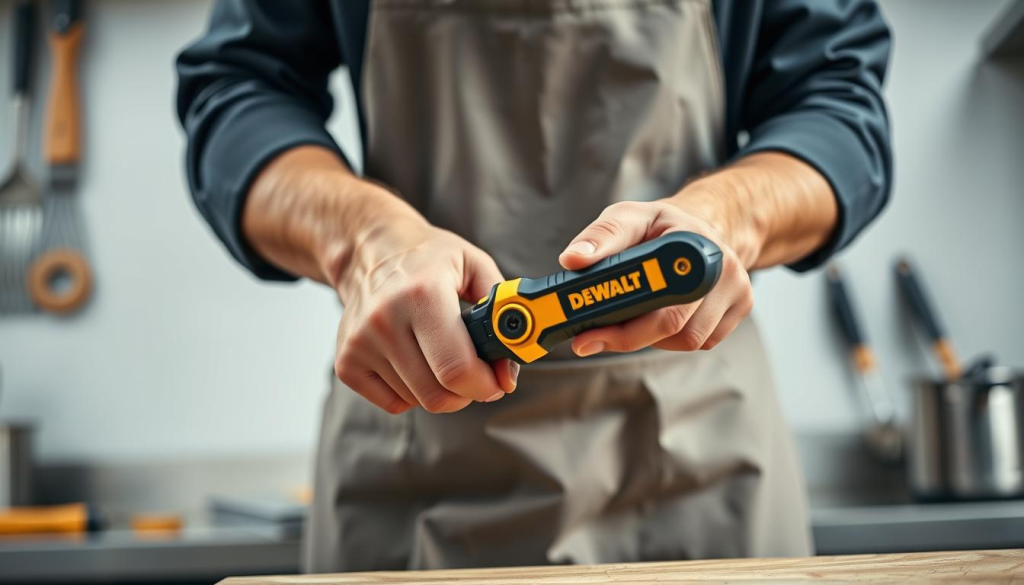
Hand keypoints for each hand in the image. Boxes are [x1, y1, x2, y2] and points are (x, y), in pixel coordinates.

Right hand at [332, 214, 517, 413]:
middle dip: (465, 393)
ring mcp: (360, 343)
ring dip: (438, 389)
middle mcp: (385, 319)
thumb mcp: (476, 267)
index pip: (456, 369)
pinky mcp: (346, 362)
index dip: (484, 385)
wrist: (370, 249)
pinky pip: (393, 403)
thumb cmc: (428, 258)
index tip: (494, 381)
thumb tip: (506, 376)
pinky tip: (413, 360)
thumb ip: (500, 317)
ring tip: (439, 355)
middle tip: (472, 374)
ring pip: (417, 401)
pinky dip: (411, 392)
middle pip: (437, 394)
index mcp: (422, 293)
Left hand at [558, 195, 753, 356]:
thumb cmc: (660, 225)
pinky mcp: (742, 306)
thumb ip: (601, 236)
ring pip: (687, 339)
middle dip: (627, 337)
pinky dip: (674, 338)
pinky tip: (660, 317)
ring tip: (631, 317)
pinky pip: (701, 341)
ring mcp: (737, 285)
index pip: (659, 288)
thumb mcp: (628, 217)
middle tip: (591, 339)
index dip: (624, 320)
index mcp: (690, 238)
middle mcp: (721, 262)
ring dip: (652, 337)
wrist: (702, 228)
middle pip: (674, 324)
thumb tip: (573, 260)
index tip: (588, 333)